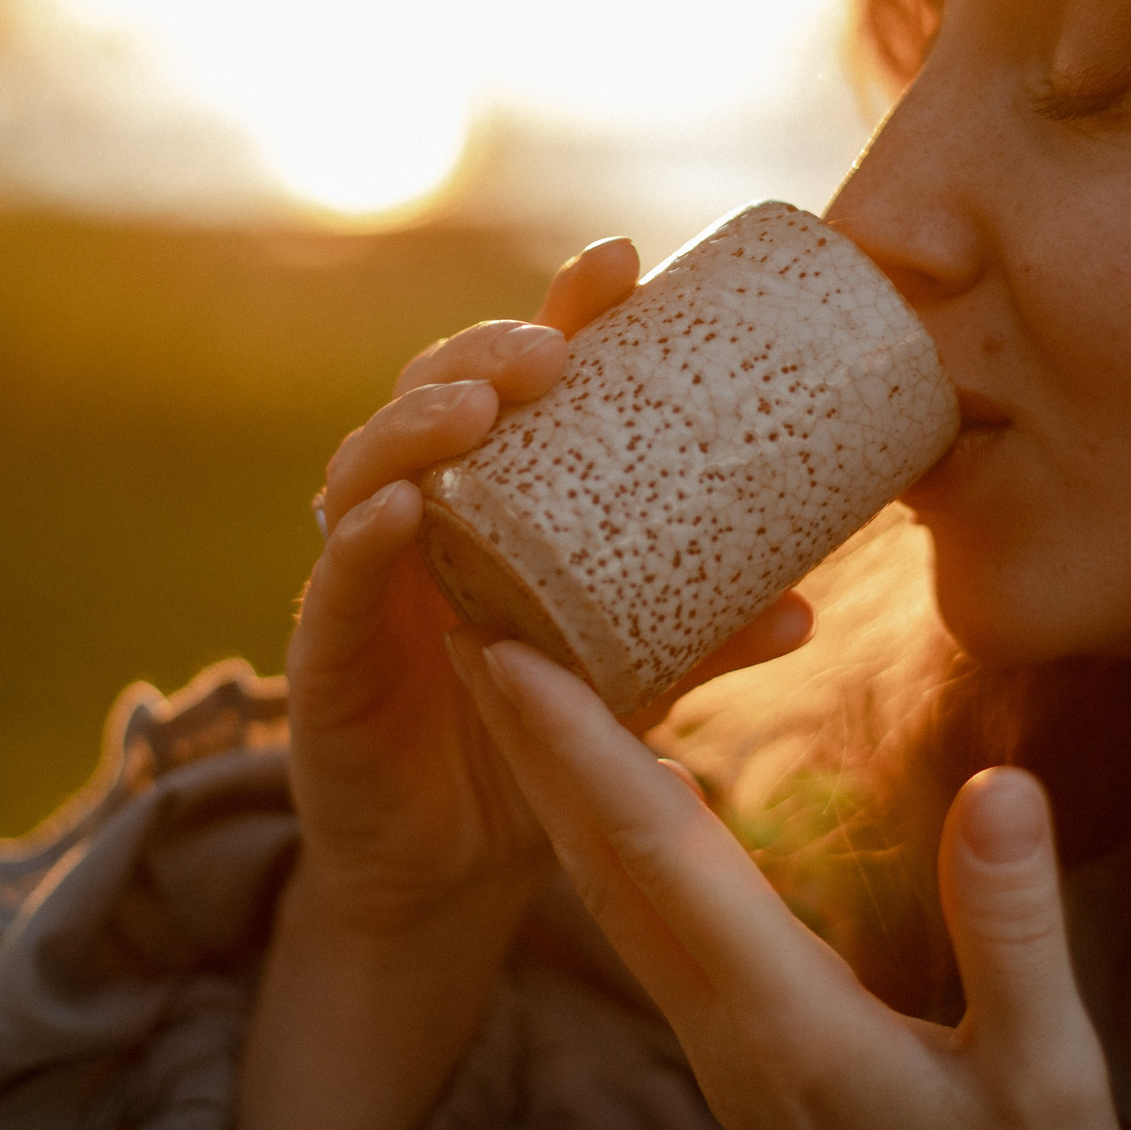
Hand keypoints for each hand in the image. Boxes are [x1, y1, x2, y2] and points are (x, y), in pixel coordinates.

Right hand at [239, 238, 815, 1129]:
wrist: (450, 868)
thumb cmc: (532, 737)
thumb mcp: (630, 681)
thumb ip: (702, 640)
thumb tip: (808, 603)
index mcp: (493, 496)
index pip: (519, 377)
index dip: (562, 311)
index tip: (625, 261)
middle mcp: (421, 515)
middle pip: (434, 395)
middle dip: (485, 353)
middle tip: (550, 349)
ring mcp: (363, 577)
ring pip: (370, 467)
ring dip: (416, 423)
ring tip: (476, 409)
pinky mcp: (322, 653)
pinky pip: (331, 583)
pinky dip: (359, 538)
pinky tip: (397, 510)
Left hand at [449, 633, 1130, 1129]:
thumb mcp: (1048, 1076)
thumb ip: (1013, 934)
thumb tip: (1001, 789)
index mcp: (785, 1021)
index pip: (658, 855)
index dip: (580, 746)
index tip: (509, 651)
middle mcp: (724, 1026)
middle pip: (597, 861)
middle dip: (526, 739)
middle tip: (465, 619)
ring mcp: (718, 1043)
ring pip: (608, 890)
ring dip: (554, 781)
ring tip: (513, 677)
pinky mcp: (736, 1049)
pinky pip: (642, 918)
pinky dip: (607, 832)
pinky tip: (611, 786)